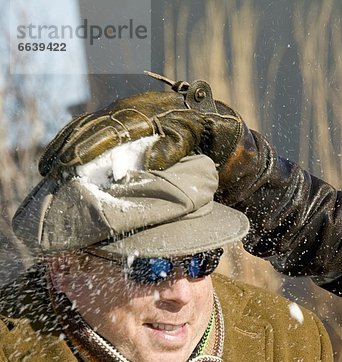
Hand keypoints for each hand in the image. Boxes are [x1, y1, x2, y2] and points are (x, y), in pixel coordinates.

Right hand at [39, 74, 245, 175]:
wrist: (194, 107)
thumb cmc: (189, 128)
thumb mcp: (183, 140)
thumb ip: (166, 152)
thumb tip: (146, 166)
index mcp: (138, 117)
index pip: (106, 134)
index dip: (86, 148)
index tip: (69, 164)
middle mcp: (122, 109)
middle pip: (88, 129)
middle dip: (67, 150)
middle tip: (49, 171)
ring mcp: (117, 108)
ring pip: (83, 124)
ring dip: (63, 144)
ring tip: (45, 166)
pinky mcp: (115, 111)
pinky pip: (87, 121)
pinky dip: (70, 135)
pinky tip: (58, 149)